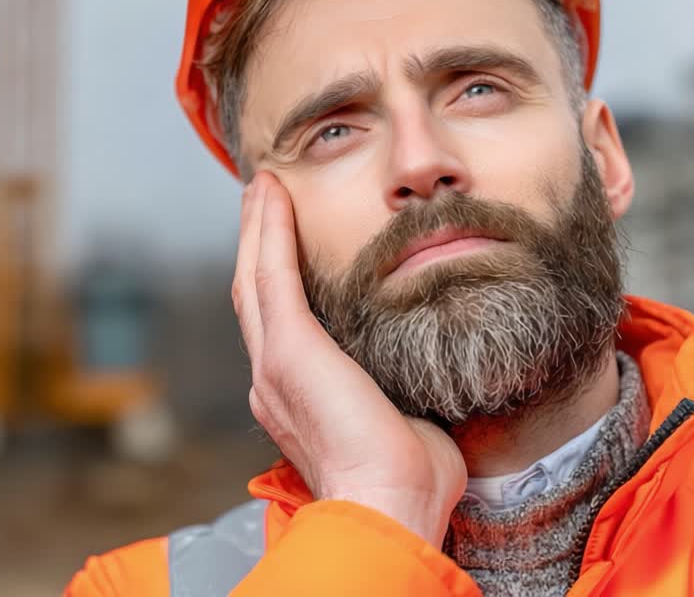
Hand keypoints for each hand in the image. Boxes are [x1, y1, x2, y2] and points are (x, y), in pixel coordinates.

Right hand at [232, 172, 465, 546]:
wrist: (390, 505)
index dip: (280, 282)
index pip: (283, 325)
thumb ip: (407, 390)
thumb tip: (438, 373)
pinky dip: (268, 230)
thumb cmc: (410, 480)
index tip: (288, 244)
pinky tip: (272, 196)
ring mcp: (274, 364)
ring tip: (263, 189)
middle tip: (262, 201)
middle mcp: (274, 381)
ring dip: (257, 228)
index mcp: (298, 400)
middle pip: (257, 295)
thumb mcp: (407, 418)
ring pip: (254, 277)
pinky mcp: (288, 350)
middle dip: (257, 244)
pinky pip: (271, 273)